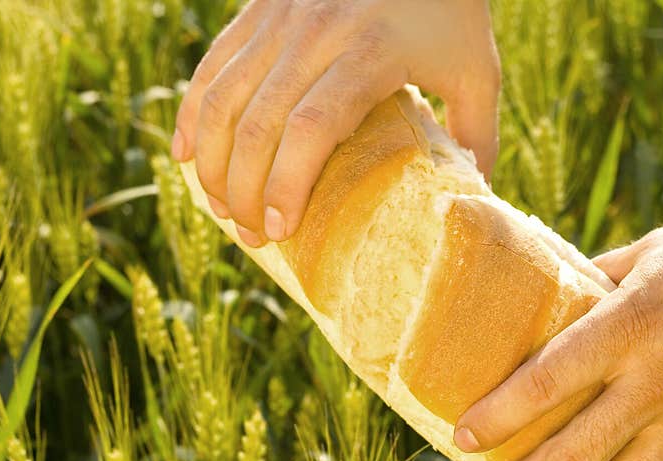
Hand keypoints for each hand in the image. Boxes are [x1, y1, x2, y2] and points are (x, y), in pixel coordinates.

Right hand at [172, 0, 499, 246]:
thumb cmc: (451, 7)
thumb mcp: (477, 70)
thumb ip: (476, 134)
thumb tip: (471, 196)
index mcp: (371, 54)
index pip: (312, 127)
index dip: (287, 184)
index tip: (283, 230)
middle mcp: (315, 34)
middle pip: (259, 122)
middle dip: (245, 188)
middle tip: (251, 236)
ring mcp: (280, 18)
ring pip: (224, 96)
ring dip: (212, 160)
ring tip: (219, 208)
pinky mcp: (260, 9)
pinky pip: (213, 64)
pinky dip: (193, 111)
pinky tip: (185, 154)